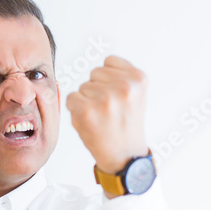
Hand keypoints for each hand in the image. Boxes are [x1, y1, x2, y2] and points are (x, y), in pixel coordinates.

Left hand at [66, 54, 149, 174]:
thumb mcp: (135, 94)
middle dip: (98, 89)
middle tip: (109, 111)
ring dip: (87, 100)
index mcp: (139, 79)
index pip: (109, 62)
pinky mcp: (86, 111)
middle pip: (94, 73)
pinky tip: (91, 122)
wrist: (124, 156)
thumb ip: (121, 74)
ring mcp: (105, 99)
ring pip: (82, 86)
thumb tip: (99, 53)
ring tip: (101, 118)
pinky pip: (72, 98)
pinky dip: (76, 110)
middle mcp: (124, 87)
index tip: (118, 98)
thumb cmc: (126, 125)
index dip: (109, 79)